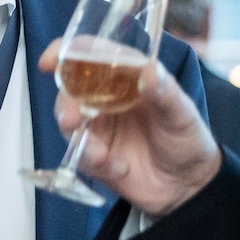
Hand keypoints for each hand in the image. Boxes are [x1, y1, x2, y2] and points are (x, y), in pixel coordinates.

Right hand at [40, 40, 221, 216]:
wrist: (189, 186)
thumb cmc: (188, 140)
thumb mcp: (184, 115)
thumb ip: (166, 94)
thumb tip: (150, 70)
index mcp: (127, 78)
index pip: (92, 55)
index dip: (67, 53)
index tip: (50, 60)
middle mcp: (107, 99)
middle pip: (71, 91)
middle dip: (66, 104)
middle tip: (72, 120)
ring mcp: (98, 128)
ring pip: (70, 126)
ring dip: (80, 139)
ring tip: (100, 155)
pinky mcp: (95, 157)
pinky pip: (81, 157)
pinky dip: (96, 164)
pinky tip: (120, 169)